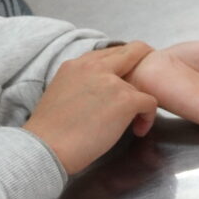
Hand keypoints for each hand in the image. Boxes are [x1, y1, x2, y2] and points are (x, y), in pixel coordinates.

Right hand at [24, 43, 159, 175]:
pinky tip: (138, 130)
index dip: (125, 61)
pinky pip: (150, 102)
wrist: (48, 147)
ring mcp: (112, 82)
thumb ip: (83, 82)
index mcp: (76, 64)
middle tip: (150, 82)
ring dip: (140, 103)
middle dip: (146, 62)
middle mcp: (94, 67)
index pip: (110, 52)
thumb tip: (103, 89)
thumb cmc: (52, 130)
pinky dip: (148, 117)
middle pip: (134, 51)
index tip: (130, 76)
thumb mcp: (62, 91)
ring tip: (132, 123)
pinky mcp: (125, 99)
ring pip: (141, 85)